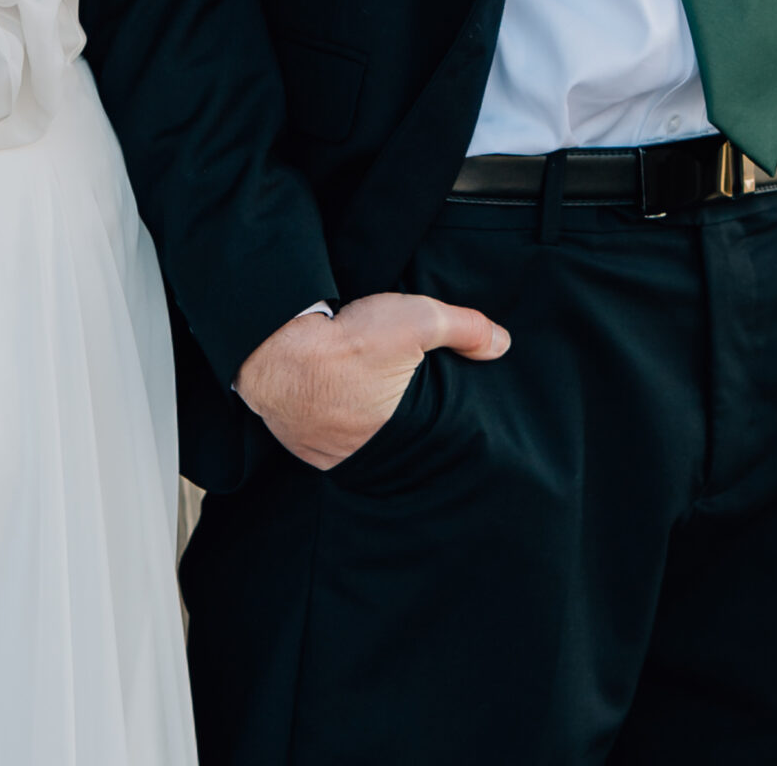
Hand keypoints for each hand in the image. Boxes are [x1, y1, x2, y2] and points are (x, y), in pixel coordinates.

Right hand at [235, 291, 509, 470]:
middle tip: (404, 397)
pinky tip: (338, 403)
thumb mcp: (416, 319)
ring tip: (372, 399)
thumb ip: (464, 329)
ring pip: (361, 447)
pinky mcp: (303, 448)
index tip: (440, 400)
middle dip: (404, 426)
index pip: (432, 438)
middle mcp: (366, 456)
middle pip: (397, 444)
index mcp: (402, 434)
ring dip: (368, 429)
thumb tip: (502, 344)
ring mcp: (331, 457)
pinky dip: (336, 428)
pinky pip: (328, 444)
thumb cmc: (345, 339)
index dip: (438, 421)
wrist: (274, 348)